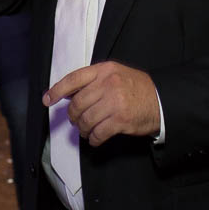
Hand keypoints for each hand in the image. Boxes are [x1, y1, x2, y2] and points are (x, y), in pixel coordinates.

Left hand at [43, 61, 159, 145]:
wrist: (161, 100)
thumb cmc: (136, 88)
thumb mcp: (116, 74)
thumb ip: (94, 81)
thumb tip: (68, 93)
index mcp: (105, 70)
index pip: (74, 78)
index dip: (57, 90)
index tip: (47, 99)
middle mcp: (109, 84)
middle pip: (77, 103)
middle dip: (73, 116)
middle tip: (77, 121)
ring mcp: (115, 102)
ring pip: (86, 120)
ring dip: (83, 129)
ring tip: (87, 131)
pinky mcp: (120, 120)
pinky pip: (98, 133)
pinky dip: (93, 139)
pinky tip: (96, 139)